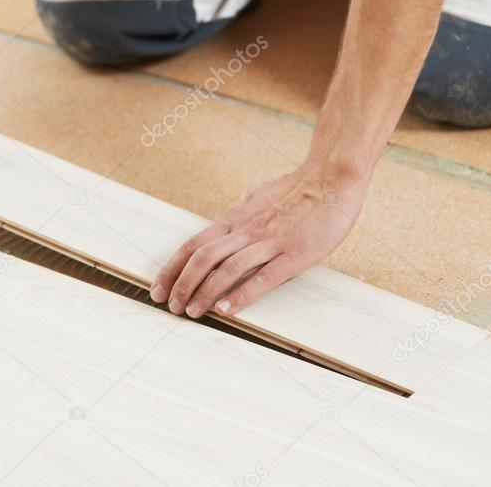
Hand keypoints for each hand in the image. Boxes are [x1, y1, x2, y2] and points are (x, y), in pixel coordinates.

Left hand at [150, 165, 369, 318]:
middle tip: (170, 307)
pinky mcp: (293, 255)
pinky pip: (262, 278)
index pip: (194, 245)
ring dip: (204, 292)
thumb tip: (227, 222)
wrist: (332, 178)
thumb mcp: (258, 197)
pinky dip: (241, 295)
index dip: (172, 268)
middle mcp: (246, 231)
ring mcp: (269, 243)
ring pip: (227, 268)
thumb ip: (241, 214)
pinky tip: (226, 309)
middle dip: (182, 284)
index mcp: (236, 219)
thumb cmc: (297, 189)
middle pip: (203, 258)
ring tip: (191, 312)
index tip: (159, 288)